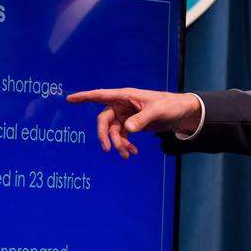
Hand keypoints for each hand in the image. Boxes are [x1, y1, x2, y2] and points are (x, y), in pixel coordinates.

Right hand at [66, 88, 201, 158]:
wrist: (182, 113)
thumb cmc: (170, 105)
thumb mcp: (157, 111)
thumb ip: (142, 119)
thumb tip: (127, 129)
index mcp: (125, 96)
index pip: (100, 95)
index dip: (84, 97)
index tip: (69, 99)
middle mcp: (122, 105)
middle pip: (104, 120)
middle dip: (104, 136)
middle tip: (108, 149)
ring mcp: (126, 115)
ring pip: (113, 132)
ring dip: (118, 144)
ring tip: (127, 155)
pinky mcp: (132, 125)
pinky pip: (122, 136)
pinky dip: (125, 145)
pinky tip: (132, 153)